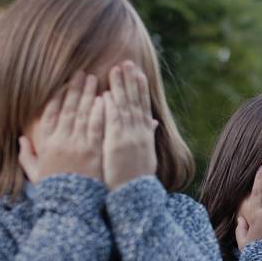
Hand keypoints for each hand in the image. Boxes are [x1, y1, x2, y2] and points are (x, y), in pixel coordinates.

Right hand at [19, 72, 103, 182]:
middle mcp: (60, 141)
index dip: (58, 96)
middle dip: (75, 89)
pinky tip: (104, 98)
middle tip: (82, 73)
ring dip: (88, 94)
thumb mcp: (36, 174)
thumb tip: (21, 139)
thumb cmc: (56, 192)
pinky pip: (97, 127)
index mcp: (46, 144)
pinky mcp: (93, 152)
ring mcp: (77, 145)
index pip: (51, 113)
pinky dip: (100, 112)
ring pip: (82, 114)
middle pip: (68, 108)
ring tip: (94, 79)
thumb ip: (27, 156)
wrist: (71, 207)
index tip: (64, 83)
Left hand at [102, 61, 157, 189]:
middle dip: (132, 81)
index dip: (140, 89)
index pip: (142, 107)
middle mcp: (139, 135)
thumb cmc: (135, 180)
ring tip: (118, 69)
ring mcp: (129, 139)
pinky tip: (108, 93)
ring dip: (122, 88)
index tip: (138, 73)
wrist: (134, 198)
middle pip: (136, 102)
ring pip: (125, 108)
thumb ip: (148, 136)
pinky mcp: (117, 145)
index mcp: (145, 136)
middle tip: (128, 63)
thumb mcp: (146, 157)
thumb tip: (153, 122)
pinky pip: (114, 122)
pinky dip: (112, 107)